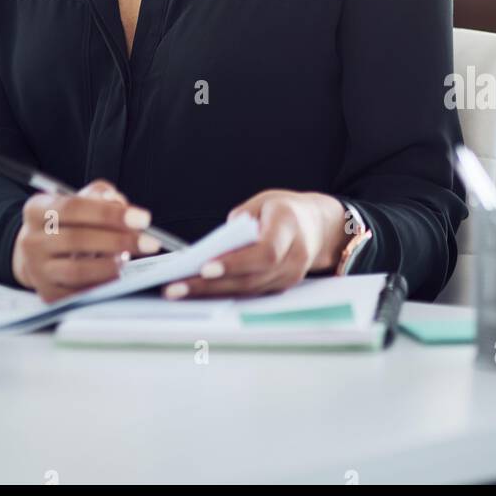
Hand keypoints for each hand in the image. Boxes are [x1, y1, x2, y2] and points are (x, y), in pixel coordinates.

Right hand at [11, 178, 159, 300]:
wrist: (38, 251)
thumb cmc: (67, 221)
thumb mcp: (79, 198)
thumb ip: (101, 194)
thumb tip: (119, 204)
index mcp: (37, 209)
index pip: (74, 207)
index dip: (110, 213)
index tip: (142, 219)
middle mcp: (31, 239)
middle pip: (77, 239)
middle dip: (118, 241)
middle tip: (148, 243)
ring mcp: (37, 269)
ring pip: (76, 270)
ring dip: (109, 266)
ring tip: (128, 259)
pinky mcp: (47, 293)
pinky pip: (77, 294)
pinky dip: (100, 286)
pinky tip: (116, 277)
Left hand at [159, 190, 345, 299]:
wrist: (318, 226)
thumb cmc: (285, 211)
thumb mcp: (263, 202)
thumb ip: (241, 220)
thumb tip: (216, 244)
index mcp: (289, 227)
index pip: (263, 252)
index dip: (235, 263)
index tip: (205, 268)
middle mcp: (295, 256)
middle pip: (251, 278)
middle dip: (211, 285)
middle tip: (177, 287)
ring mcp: (291, 276)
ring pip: (248, 291)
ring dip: (212, 293)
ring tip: (179, 291)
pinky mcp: (282, 287)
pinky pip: (250, 293)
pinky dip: (224, 293)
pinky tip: (199, 291)